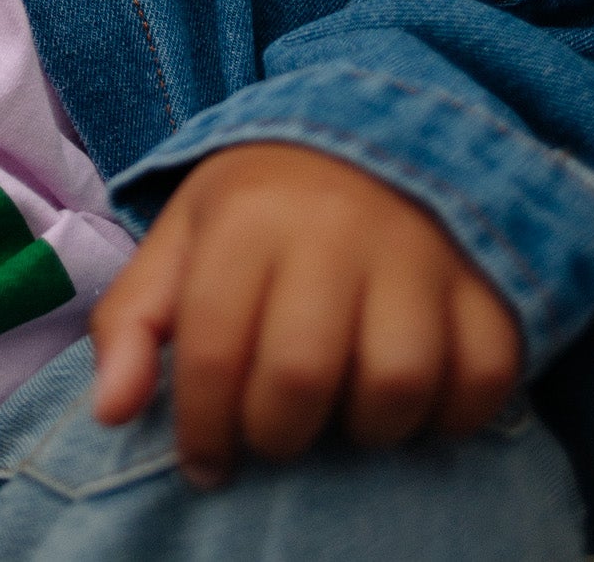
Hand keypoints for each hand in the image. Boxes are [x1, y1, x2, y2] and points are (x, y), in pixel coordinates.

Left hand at [90, 142, 521, 486]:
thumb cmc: (262, 205)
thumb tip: (111, 412)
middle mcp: (334, 229)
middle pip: (302, 375)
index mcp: (247, 217)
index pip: (213, 349)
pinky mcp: (482, 279)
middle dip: (278, 434)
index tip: (204, 461)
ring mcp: (417, 251)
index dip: (201, 427)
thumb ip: (134, 318)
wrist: (367, 132)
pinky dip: (453, 412)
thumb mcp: (185, 237)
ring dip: (368, 428)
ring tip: (344, 414)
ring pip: (397, 382)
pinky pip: (481, 377)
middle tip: (274, 435)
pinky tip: (416, 404)